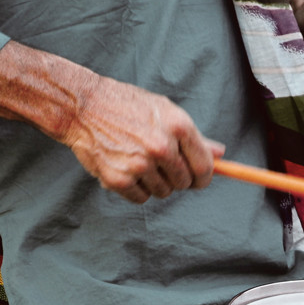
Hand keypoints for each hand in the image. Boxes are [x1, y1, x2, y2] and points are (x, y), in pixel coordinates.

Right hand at [59, 75, 223, 203]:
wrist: (83, 107)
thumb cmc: (126, 106)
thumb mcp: (164, 111)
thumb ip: (193, 137)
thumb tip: (220, 153)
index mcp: (178, 126)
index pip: (204, 167)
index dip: (204, 177)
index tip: (198, 178)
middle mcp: (161, 146)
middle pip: (184, 183)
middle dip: (177, 178)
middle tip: (160, 163)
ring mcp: (140, 164)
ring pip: (163, 192)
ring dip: (155, 183)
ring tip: (138, 160)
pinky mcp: (119, 179)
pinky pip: (141, 198)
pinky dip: (135, 189)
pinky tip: (125, 168)